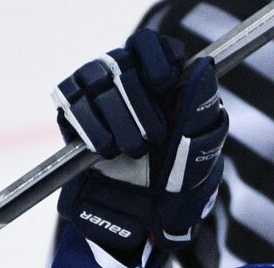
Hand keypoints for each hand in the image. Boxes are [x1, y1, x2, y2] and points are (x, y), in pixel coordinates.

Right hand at [54, 28, 227, 259]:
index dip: (156, 57)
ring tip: (132, 152)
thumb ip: (202, 113)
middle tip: (153, 138)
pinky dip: (90, 127)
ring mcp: (94, 94)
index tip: (164, 82)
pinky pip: (72, 104)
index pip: (149, 45)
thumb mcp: (200, 152)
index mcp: (157, 83)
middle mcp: (124, 80)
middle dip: (139, 100)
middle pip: (123, 62)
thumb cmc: (176, 183)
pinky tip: (106, 150)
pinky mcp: (69, 113)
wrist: (139, 216)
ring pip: (96, 79)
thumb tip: (204, 72)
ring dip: (117, 117)